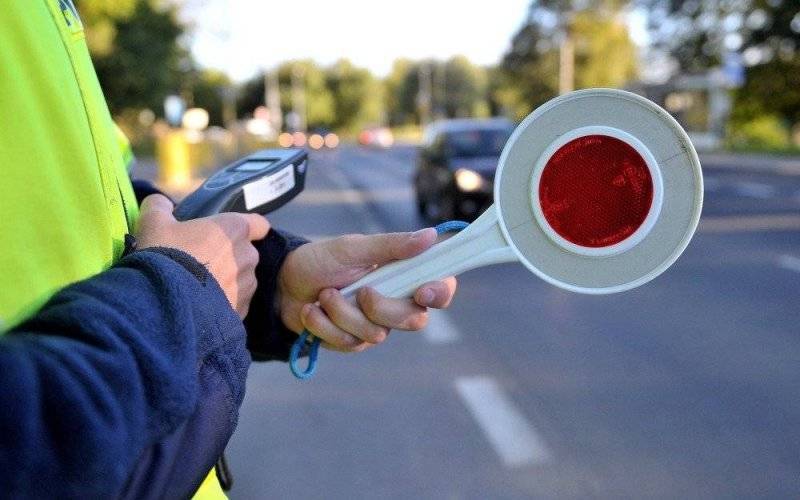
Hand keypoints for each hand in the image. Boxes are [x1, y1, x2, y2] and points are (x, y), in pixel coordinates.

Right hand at [135, 194, 269, 317]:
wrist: (163, 302)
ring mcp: (247, 285)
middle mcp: (248, 256)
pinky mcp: (242, 310)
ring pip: (243, 279)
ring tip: (201, 288)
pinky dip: (225, 303)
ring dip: (229, 281)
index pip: (259, 224)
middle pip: (247, 252)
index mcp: (234, 229)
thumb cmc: (164, 255)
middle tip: (204, 263)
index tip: (232, 234)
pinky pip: (237, 303)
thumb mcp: (153, 223)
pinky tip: (203, 306)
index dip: (249, 227)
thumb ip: (159, 207)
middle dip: (231, 257)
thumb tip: (160, 203)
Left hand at [278, 229, 456, 351]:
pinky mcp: (352, 342)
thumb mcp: (353, 248)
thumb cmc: (319, 260)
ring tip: (324, 295)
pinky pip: (350, 344)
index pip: (440, 288)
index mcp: (402, 274)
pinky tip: (312, 311)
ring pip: (377, 334)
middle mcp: (394, 301)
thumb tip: (431, 235)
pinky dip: (325, 325)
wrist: (281, 286)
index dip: (440, 293)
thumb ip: (391, 245)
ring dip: (343, 313)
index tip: (423, 291)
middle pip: (414, 320)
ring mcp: (374, 324)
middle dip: (382, 307)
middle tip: (361, 291)